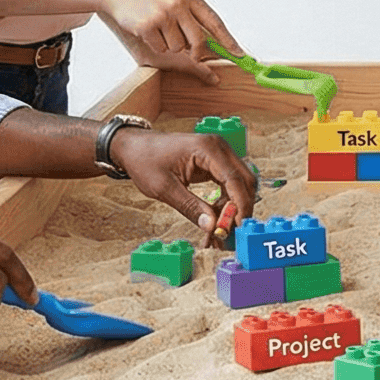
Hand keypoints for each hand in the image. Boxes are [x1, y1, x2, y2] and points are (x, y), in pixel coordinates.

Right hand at [101, 0, 236, 82]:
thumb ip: (192, 19)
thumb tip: (212, 47)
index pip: (215, 21)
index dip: (228, 40)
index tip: (240, 54)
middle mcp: (179, 3)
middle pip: (200, 40)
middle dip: (199, 53)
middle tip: (194, 56)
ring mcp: (164, 13)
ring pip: (178, 47)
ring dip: (169, 45)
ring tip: (157, 28)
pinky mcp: (148, 24)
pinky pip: (161, 47)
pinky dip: (155, 44)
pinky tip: (145, 29)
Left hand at [107, 128, 258, 236]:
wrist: (134, 147)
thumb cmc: (145, 160)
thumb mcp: (164, 188)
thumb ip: (190, 206)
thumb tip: (212, 226)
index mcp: (208, 148)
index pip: (235, 179)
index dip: (239, 206)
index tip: (236, 228)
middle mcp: (219, 148)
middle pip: (245, 181)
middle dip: (240, 209)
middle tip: (229, 232)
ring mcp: (218, 154)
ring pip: (239, 184)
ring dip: (233, 208)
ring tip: (219, 231)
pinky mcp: (215, 162)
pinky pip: (229, 184)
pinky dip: (225, 203)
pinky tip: (215, 219)